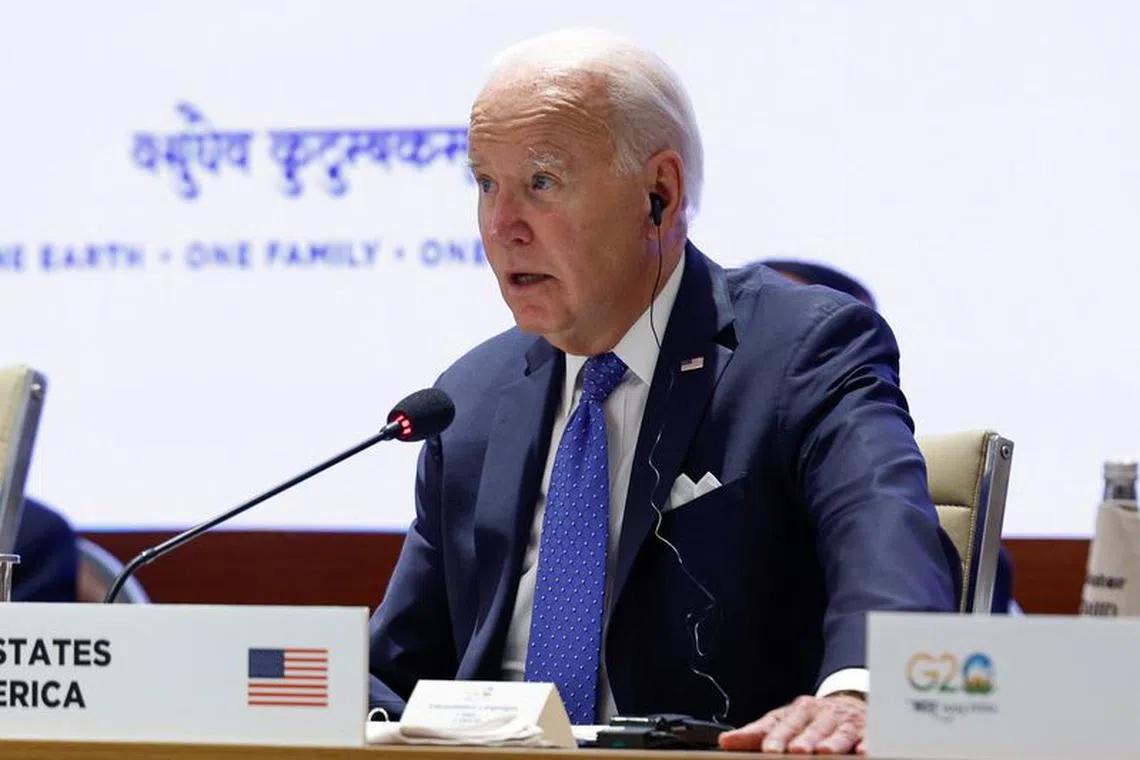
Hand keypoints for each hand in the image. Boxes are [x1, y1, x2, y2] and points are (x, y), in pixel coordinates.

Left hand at [718, 693, 865, 753]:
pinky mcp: (866, 728)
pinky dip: (867, 742)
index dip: (777, 738)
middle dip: (805, 740)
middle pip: (812, 729)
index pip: (785, 724)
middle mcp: (821, 714)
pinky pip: (868, 735)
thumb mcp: (782, 721)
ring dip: (833, 742)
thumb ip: (756, 733)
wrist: (847, 701)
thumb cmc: (809, 719)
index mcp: (798, 711)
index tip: (770, 750)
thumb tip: (725, 742)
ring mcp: (844, 720)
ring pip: (839, 732)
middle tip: (797, 752)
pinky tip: (863, 751)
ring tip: (826, 752)